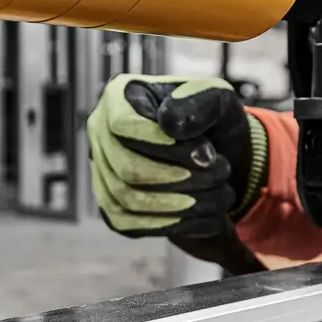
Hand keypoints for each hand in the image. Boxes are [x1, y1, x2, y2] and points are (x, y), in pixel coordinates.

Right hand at [87, 75, 267, 238]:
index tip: (206, 154)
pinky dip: (174, 225)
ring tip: (220, 196)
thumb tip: (169, 123)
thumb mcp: (218, 99)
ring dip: (181, 204)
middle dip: (180, 178)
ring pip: (128, 200)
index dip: (165, 145)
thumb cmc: (212, 121)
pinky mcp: (112, 206)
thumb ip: (200, 102)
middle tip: (221, 175)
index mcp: (119, 97)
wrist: (218, 156)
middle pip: (127, 168)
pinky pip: (130, 224)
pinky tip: (207, 217)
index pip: (124, 125)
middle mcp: (100, 133)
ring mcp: (102, 172)